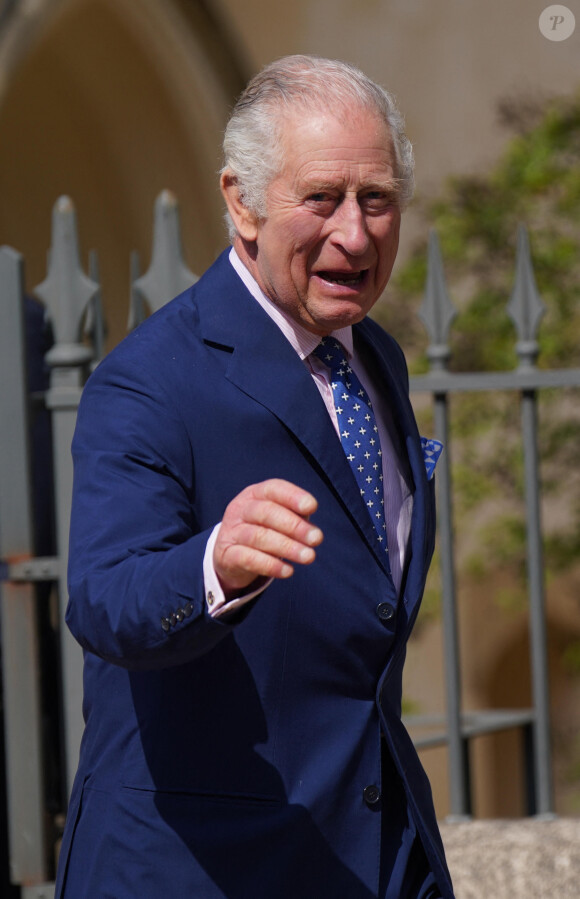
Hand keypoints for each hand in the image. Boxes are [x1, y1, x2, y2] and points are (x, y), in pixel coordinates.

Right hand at [214, 479, 322, 597]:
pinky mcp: (227, 555)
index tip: (312, 507)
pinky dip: (270, 565)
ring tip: (308, 556)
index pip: (273, 489)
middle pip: (266, 512)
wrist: (231, 555)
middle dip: (294, 525)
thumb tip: (313, 530)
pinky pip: (248, 559)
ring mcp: (231, 532)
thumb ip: (296, 518)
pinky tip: (288, 571)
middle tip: (316, 538)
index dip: (292, 497)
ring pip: (258, 537)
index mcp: (255, 494)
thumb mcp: (278, 519)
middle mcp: (241, 509)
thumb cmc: (263, 530)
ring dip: (287, 547)